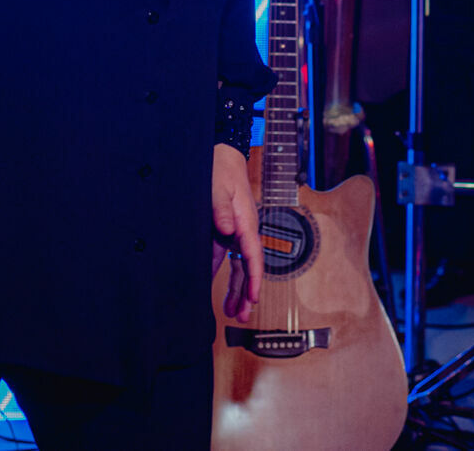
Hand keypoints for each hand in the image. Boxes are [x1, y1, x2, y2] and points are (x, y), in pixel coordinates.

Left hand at [210, 144, 261, 322]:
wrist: (223, 158)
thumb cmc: (222, 170)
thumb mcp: (218, 186)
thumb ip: (221, 208)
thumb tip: (227, 231)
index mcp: (246, 221)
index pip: (253, 255)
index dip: (254, 279)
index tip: (254, 298)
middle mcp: (243, 230)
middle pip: (248, 267)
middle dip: (247, 293)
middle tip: (241, 316)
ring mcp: (236, 232)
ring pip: (239, 267)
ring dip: (237, 289)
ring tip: (232, 312)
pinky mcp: (227, 232)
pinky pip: (227, 258)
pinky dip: (225, 275)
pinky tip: (221, 291)